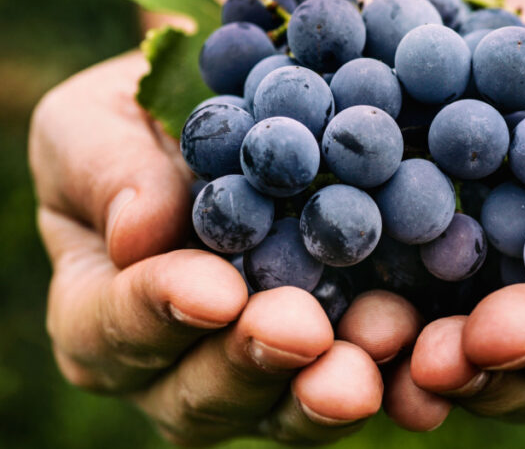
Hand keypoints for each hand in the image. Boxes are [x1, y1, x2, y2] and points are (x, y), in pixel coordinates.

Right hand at [28, 52, 421, 444]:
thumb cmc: (143, 118)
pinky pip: (360, 386)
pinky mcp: (330, 364)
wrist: (234, 114)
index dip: (158, 313)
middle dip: (254, 362)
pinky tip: (427, 349)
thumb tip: (138, 234)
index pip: (110, 329)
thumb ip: (104, 171)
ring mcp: (256, 378)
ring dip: (330, 385)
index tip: (215, 288)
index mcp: (97, 313)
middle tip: (304, 328)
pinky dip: (396, 375)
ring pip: (283, 409)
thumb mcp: (97, 120)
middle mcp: (172, 367)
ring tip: (380, 339)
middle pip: (200, 393)